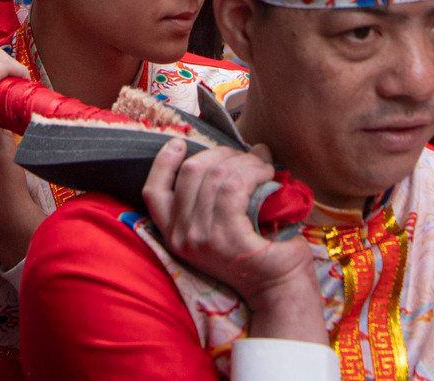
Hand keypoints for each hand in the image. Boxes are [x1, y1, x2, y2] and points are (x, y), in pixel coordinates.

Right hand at [144, 140, 325, 343]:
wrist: (280, 289)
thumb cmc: (258, 251)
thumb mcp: (223, 223)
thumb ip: (215, 193)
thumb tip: (240, 149)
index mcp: (174, 235)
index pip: (153, 192)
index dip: (164, 162)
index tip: (180, 143)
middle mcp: (181, 238)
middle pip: (190, 172)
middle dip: (222, 154)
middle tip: (247, 157)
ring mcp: (201, 239)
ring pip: (215, 175)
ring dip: (243, 161)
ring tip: (262, 166)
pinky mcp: (226, 237)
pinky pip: (234, 187)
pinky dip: (253, 172)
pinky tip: (267, 174)